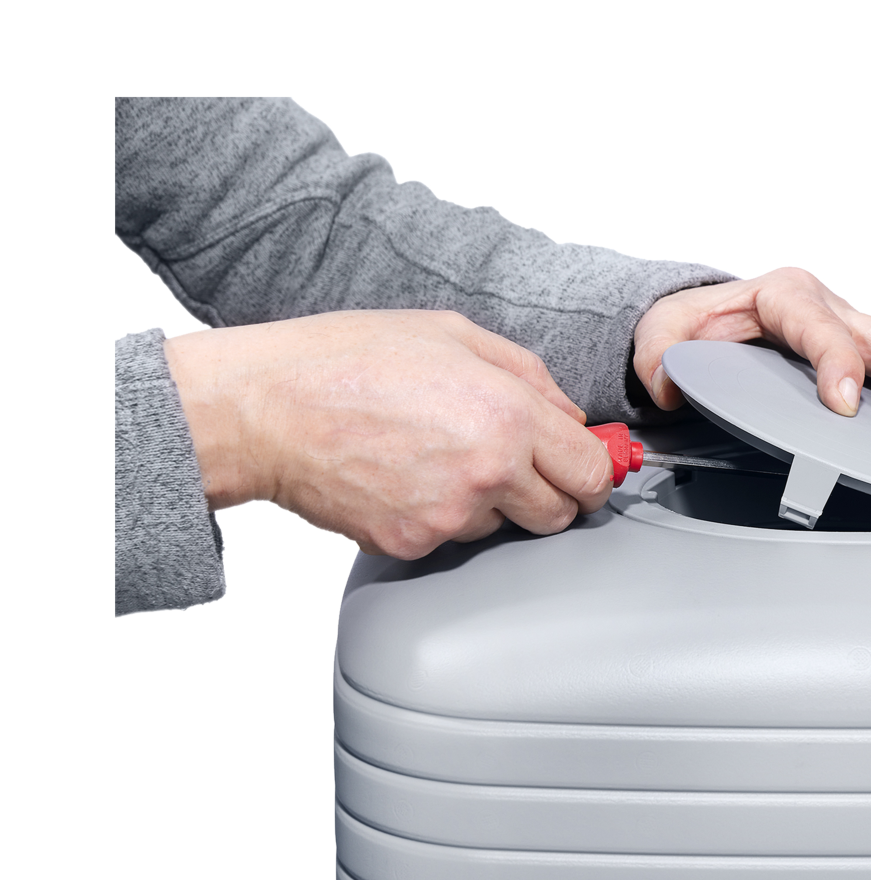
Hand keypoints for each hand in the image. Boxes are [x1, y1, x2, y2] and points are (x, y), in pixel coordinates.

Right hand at [164, 310, 612, 558]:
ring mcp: (449, 516)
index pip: (591, 472)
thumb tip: (570, 417)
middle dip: (550, 494)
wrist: (268, 409)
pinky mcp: (413, 544)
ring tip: (439, 458)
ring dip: (490, 504)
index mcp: (507, 417)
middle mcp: (487, 473)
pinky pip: (452, 539)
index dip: (593, 472)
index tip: (586, 470)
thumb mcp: (454, 335)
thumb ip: (529, 377)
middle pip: (560, 515)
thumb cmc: (350, 361)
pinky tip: (407, 478)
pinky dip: (440, 517)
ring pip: (504, 528)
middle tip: (517, 467)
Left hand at [633, 268, 870, 444]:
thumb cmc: (696, 326)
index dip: (837, 362)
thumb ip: (659, 355)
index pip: (818, 326)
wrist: (709, 320)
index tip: (844, 404)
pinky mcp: (863, 350)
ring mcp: (851, 326)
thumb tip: (668, 384)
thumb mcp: (662, 332)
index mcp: (783, 294)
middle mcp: (826, 305)